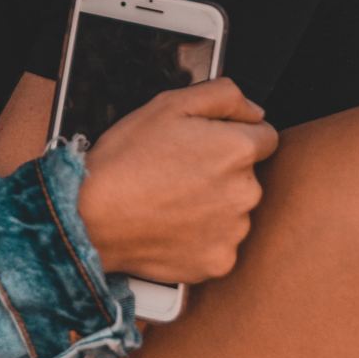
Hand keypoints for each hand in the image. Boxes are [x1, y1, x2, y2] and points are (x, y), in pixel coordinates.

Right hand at [78, 77, 278, 283]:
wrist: (92, 216)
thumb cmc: (125, 159)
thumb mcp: (168, 104)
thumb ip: (223, 96)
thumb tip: (254, 110)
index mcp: (237, 150)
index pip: (265, 136)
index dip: (234, 133)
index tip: (207, 143)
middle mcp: (246, 192)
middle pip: (248, 174)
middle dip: (222, 170)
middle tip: (179, 169)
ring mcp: (234, 231)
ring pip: (234, 209)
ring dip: (213, 203)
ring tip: (171, 198)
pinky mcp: (219, 261)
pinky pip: (219, 243)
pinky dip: (202, 236)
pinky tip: (173, 224)